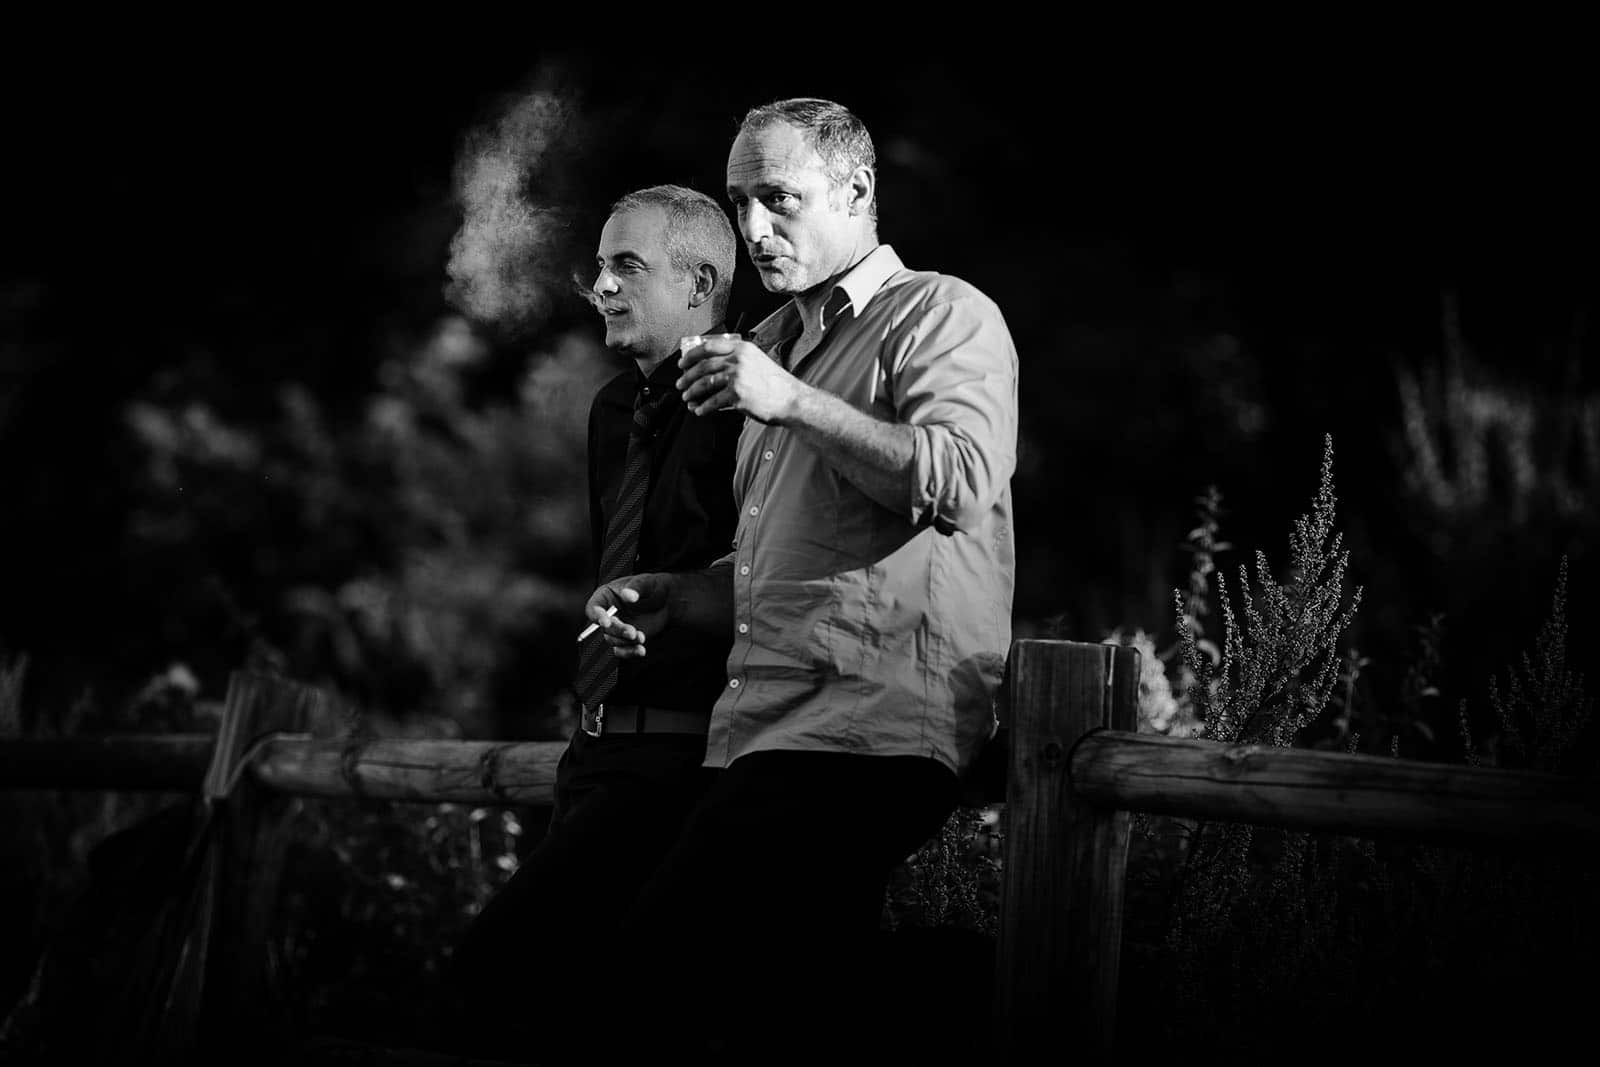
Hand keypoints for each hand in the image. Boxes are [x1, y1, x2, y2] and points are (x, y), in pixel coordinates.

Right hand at [584, 574, 672, 658]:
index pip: (593, 608)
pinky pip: (622, 650)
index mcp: (605, 596)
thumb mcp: (645, 583)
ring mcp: (616, 628)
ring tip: (642, 637)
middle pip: (604, 627)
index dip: (597, 616)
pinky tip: (641, 650)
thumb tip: (628, 595)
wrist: (667, 602)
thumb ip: (636, 588)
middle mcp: (608, 613)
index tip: (607, 622)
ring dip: (626, 642)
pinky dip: (630, 652)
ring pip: (613, 640)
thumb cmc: (652, 587)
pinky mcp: (625, 639)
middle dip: (618, 631)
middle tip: (632, 632)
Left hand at [676, 336, 800, 423]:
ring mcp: (737, 377)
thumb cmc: (776, 383)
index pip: (709, 347)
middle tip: (681, 383)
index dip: (691, 355)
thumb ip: (737, 359)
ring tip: (687, 397)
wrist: (791, 400)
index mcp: (742, 349)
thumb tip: (712, 366)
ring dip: (692, 391)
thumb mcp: (757, 361)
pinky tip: (699, 410)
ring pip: (704, 383)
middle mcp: (738, 360)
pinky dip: (703, 407)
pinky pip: (713, 402)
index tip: (683, 363)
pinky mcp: (737, 395)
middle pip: (703, 365)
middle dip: (687, 376)